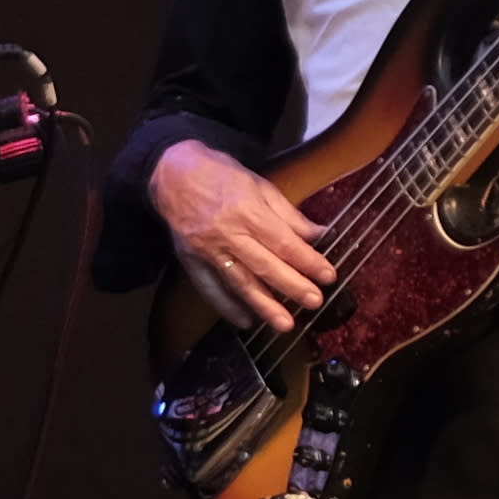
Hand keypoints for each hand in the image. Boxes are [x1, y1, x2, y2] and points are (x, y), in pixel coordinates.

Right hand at [151, 141, 334, 339]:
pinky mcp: (191, 261)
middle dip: (292, 286)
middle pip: (265, 265)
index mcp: (247, 210)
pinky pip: (210, 288)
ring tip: (285, 324)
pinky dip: (227, 307)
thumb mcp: (259, 185)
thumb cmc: (219, 174)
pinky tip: (245, 321)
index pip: (283, 242)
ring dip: (264, 305)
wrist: (170, 174)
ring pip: (240, 282)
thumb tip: (318, 234)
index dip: (308, 260)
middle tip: (315, 302)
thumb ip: (288, 214)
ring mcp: (207, 250)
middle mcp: (227, 233)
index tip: (328, 276)